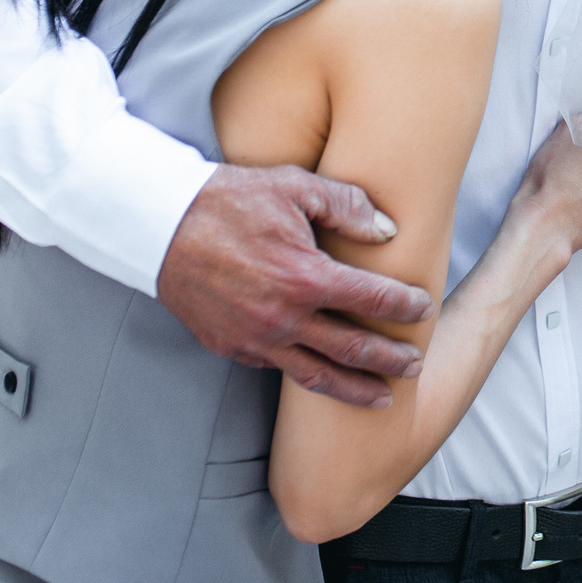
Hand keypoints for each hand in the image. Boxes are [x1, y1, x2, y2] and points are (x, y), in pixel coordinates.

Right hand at [157, 163, 436, 408]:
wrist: (158, 225)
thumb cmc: (229, 199)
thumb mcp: (295, 186)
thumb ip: (348, 206)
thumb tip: (388, 230)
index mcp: (305, 276)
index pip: (373, 300)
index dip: (405, 306)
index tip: (423, 307)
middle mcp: (283, 317)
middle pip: (352, 349)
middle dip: (390, 360)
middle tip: (415, 365)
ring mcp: (255, 338)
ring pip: (316, 376)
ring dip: (354, 389)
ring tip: (382, 397)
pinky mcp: (231, 346)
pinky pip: (277, 367)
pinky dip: (307, 375)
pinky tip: (325, 374)